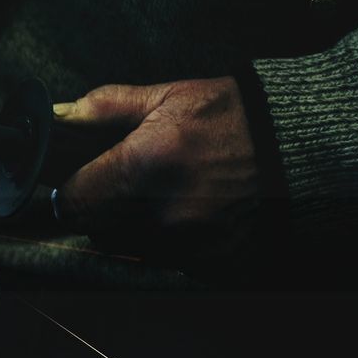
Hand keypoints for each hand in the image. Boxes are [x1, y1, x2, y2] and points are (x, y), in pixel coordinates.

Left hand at [52, 78, 261, 256]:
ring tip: (157, 196)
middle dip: (98, 208)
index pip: (73, 201)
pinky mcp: (208, 260)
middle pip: (95, 228)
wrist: (298, 143)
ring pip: (125, 246)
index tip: (79, 183)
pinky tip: (184, 213)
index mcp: (142, 165)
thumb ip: (105, 108)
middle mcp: (159, 211)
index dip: (70, 192)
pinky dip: (163, 241)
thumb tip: (59, 114)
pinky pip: (162, 259)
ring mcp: (185, 241)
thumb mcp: (167, 97)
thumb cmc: (230, 114)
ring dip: (127, 227)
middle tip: (123, 185)